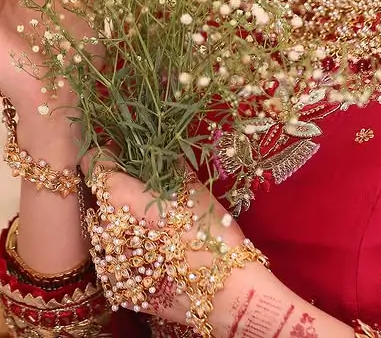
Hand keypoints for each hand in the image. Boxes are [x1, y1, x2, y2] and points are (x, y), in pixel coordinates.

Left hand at [79, 153, 264, 328]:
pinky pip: (116, 259)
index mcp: (121, 197)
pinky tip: (155, 251)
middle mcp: (106, 229)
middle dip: (119, 189)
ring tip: (154, 224)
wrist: (223, 292)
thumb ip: (170, 165)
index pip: (94, 165)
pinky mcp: (118, 288)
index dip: (106, 154)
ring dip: (123, 221)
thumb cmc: (209, 232)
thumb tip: (163, 150)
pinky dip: (129, 250)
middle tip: (146, 189)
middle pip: (102, 198)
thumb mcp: (193, 189)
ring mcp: (109, 262)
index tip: (121, 152)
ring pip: (107, 230)